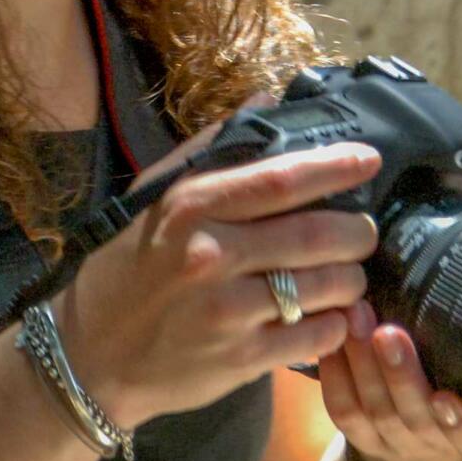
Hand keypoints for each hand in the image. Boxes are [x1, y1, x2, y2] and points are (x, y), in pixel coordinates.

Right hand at [58, 139, 382, 428]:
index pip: (279, 179)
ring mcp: (228, 312)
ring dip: (352, 278)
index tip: (370, 159)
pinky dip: (337, 323)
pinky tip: (330, 314)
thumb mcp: (155, 197)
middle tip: (364, 229)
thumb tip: (268, 99)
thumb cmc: (128, 266)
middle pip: (317, 235)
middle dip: (358, 230)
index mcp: (191, 206)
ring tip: (348, 273)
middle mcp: (210, 256)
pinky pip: (317, 336)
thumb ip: (211, 147)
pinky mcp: (241, 360)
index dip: (333, 167)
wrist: (92, 356)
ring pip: (327, 287)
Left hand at [318, 307, 461, 460]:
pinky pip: (343, 411)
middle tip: (387, 332)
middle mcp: (432, 445)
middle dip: (399, 375)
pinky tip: (332, 339)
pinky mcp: (360, 439)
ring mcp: (393, 444)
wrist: (424, 458)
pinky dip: (335, 375)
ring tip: (356, 318)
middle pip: (415, 418)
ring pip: (375, 411)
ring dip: (363, 363)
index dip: (458, 424)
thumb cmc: (459, 403)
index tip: (445, 398)